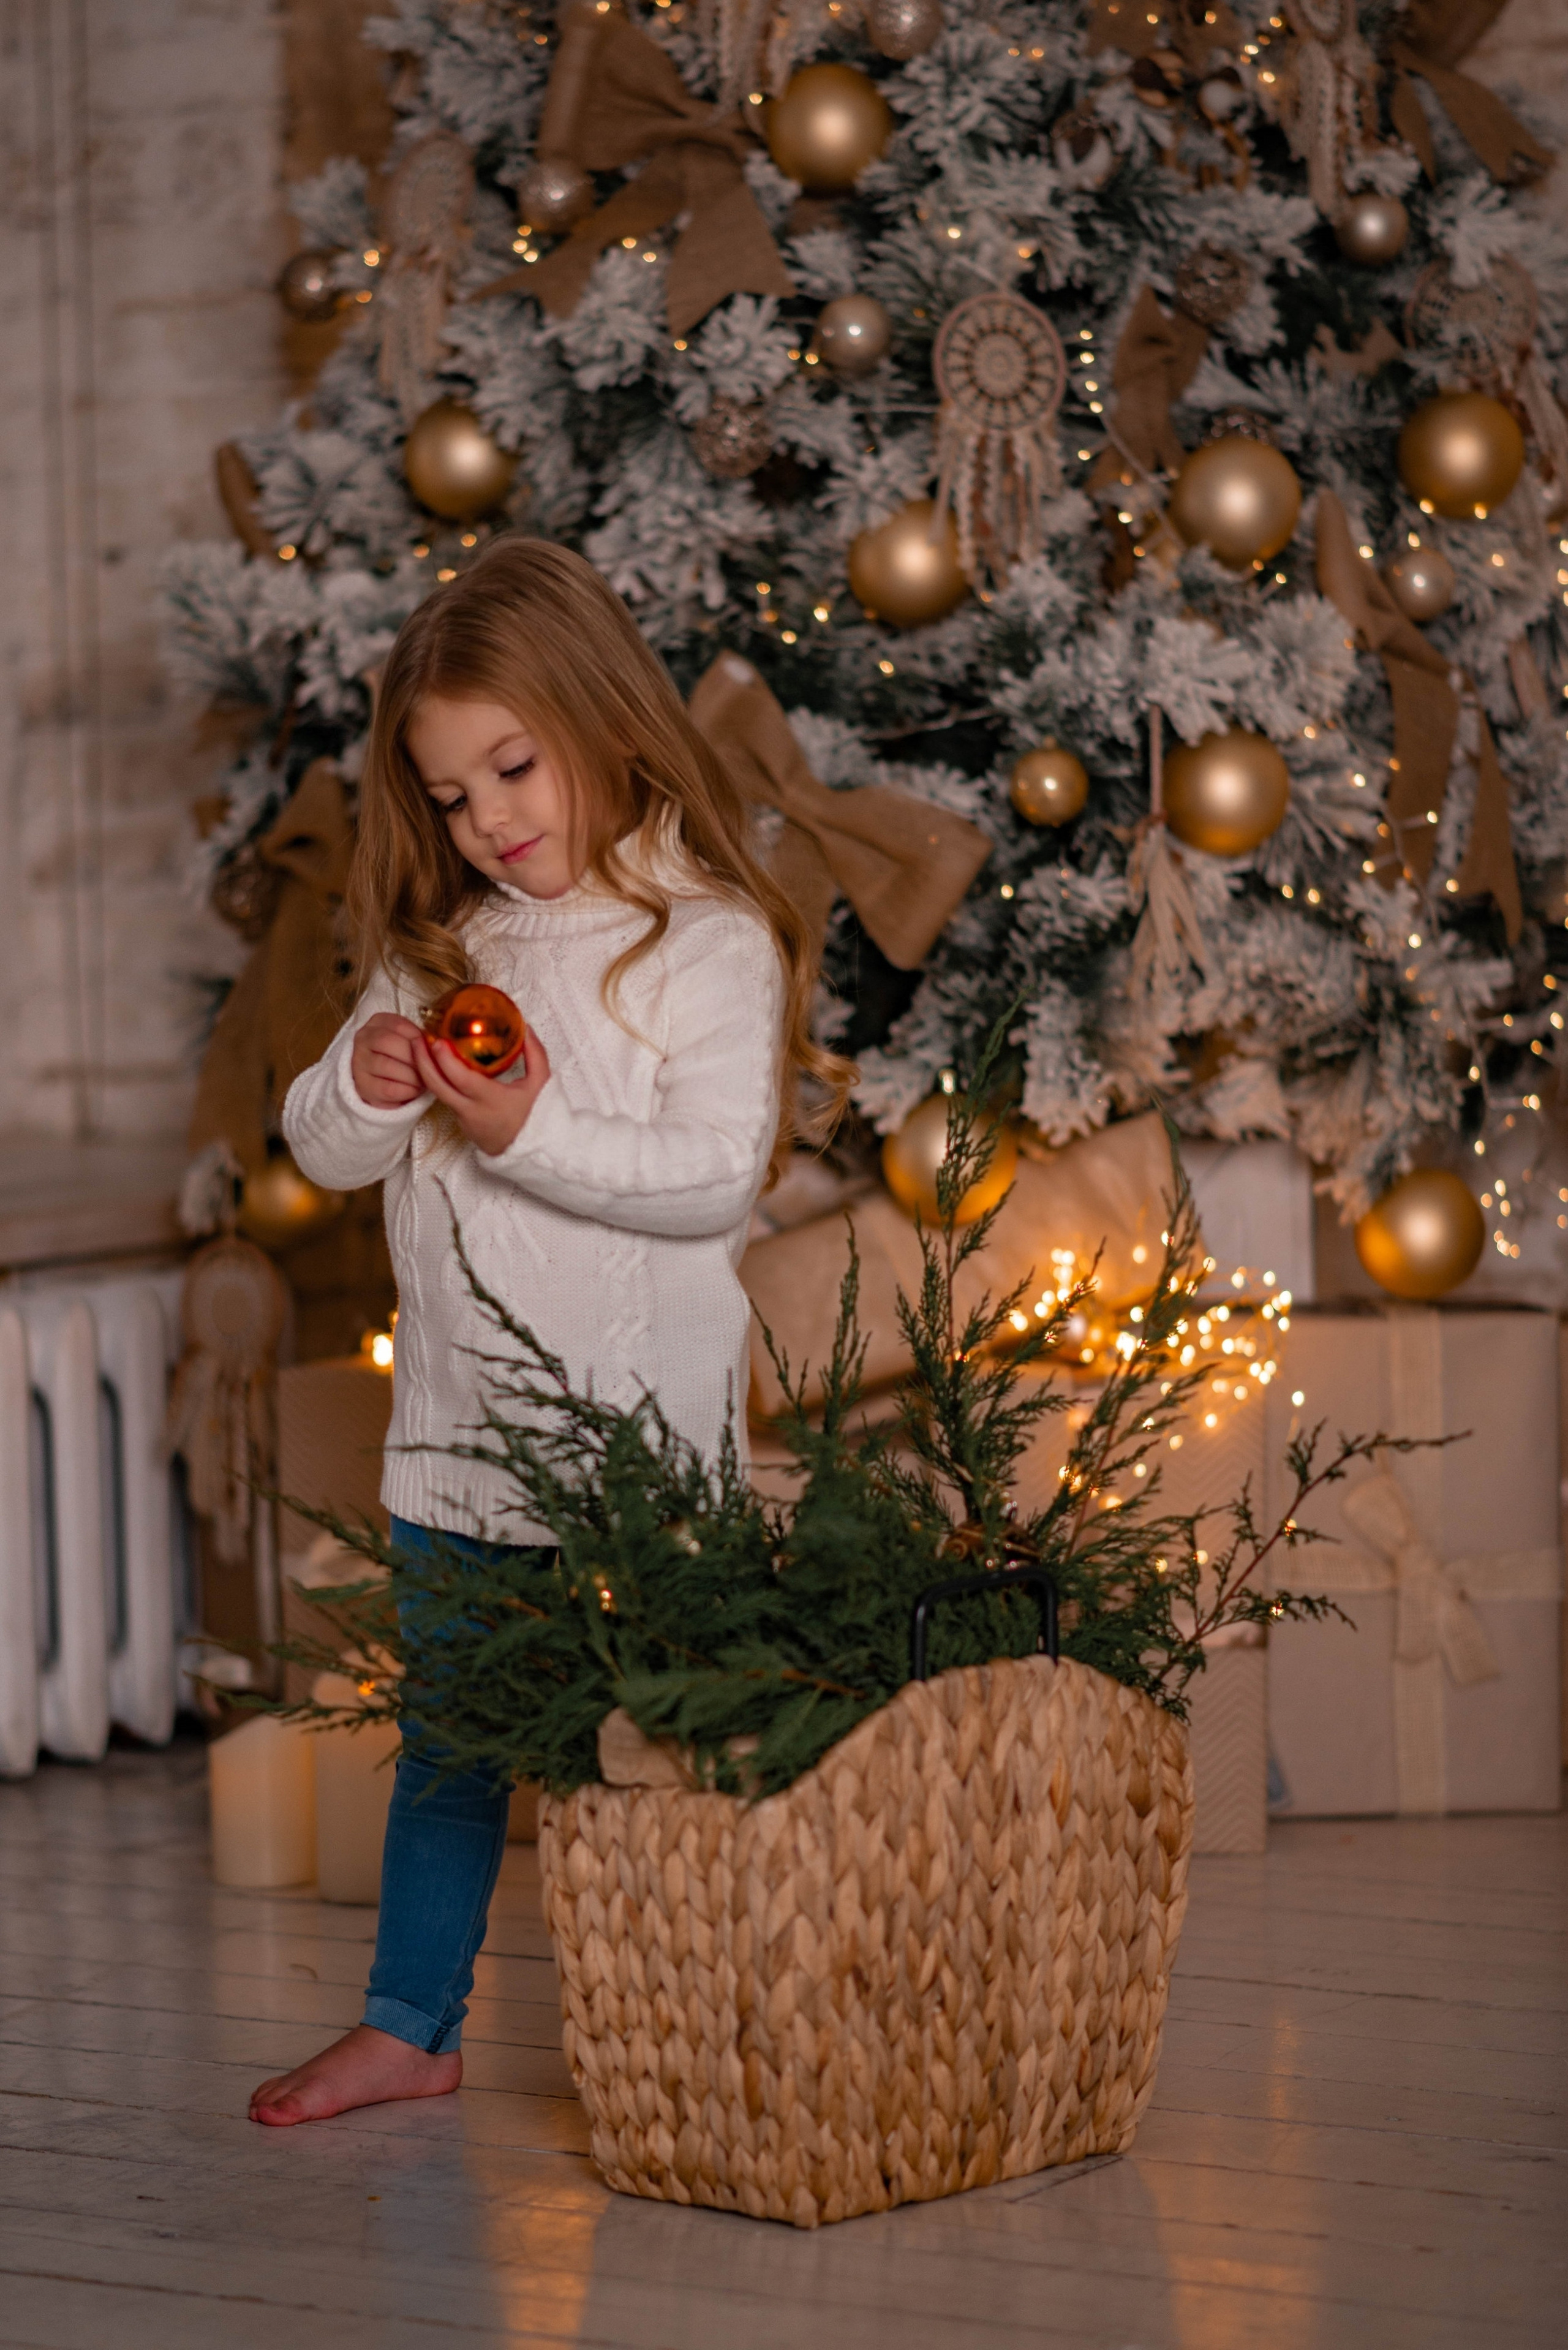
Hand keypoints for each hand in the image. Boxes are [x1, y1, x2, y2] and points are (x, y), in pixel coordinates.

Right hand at [352, 1013, 428, 1108]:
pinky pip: (388, 1088)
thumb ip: (418, 1039)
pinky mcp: (363, 1086)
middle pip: (388, 1042)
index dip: (419, 1038)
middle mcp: (363, 1039)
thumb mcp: (407, 1041)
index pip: (399, 1025)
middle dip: (414, 1057)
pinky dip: (407, 1090)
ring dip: (412, 1075)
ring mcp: (359, 1062)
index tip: (431, 1049)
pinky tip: (416, 1090)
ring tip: (424, 1080)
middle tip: (430, 1067)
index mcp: (377, 1023)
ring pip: (387, 1065)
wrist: (382, 1082)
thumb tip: (435, 1044)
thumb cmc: (401, 1058)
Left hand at [410, 1023, 551, 1157]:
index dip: (446, 1060)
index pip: (461, 1079)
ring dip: (427, 1071)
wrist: (532, 1152)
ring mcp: (463, 1120)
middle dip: (422, 1061)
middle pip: (438, 1086)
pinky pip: (447, 1100)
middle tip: (416, 1040)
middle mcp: (472, 1111)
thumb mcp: (541, 1083)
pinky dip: (440, 1082)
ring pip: (438, 1093)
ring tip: (423, 1049)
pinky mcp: (461, 1124)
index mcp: (491, 1100)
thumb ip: (534, 1053)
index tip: (437, 1041)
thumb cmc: (537, 1118)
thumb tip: (524, 1027)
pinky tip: (439, 1067)